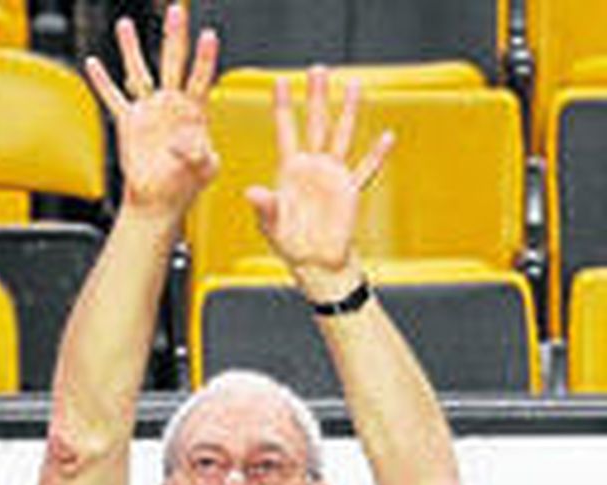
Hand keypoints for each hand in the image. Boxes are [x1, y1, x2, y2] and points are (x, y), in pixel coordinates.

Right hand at [85, 3, 219, 218]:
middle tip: (177, 10)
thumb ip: (199, 153)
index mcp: (195, 111)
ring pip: (139, 72)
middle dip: (175, 36)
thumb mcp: (205, 168)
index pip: (201, 77)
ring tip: (125, 24)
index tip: (208, 35)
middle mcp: (171, 105)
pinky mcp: (128, 123)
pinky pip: (112, 99)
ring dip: (132, 48)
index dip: (204, 58)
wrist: (159, 201)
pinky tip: (93, 63)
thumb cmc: (185, 186)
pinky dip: (101, 82)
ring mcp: (149, 111)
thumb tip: (182, 140)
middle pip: (173, 62)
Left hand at [246, 67, 393, 296]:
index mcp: (290, 170)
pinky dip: (376, 156)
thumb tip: (252, 192)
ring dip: (348, 112)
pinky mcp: (349, 191)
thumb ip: (264, 206)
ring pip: (342, 136)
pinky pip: (365, 170)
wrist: (313, 260)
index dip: (282, 108)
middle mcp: (312, 167)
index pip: (285, 131)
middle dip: (316, 97)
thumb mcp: (271, 224)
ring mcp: (332, 176)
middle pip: (315, 124)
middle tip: (318, 69)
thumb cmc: (289, 242)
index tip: (279, 82)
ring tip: (354, 86)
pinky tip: (387, 137)